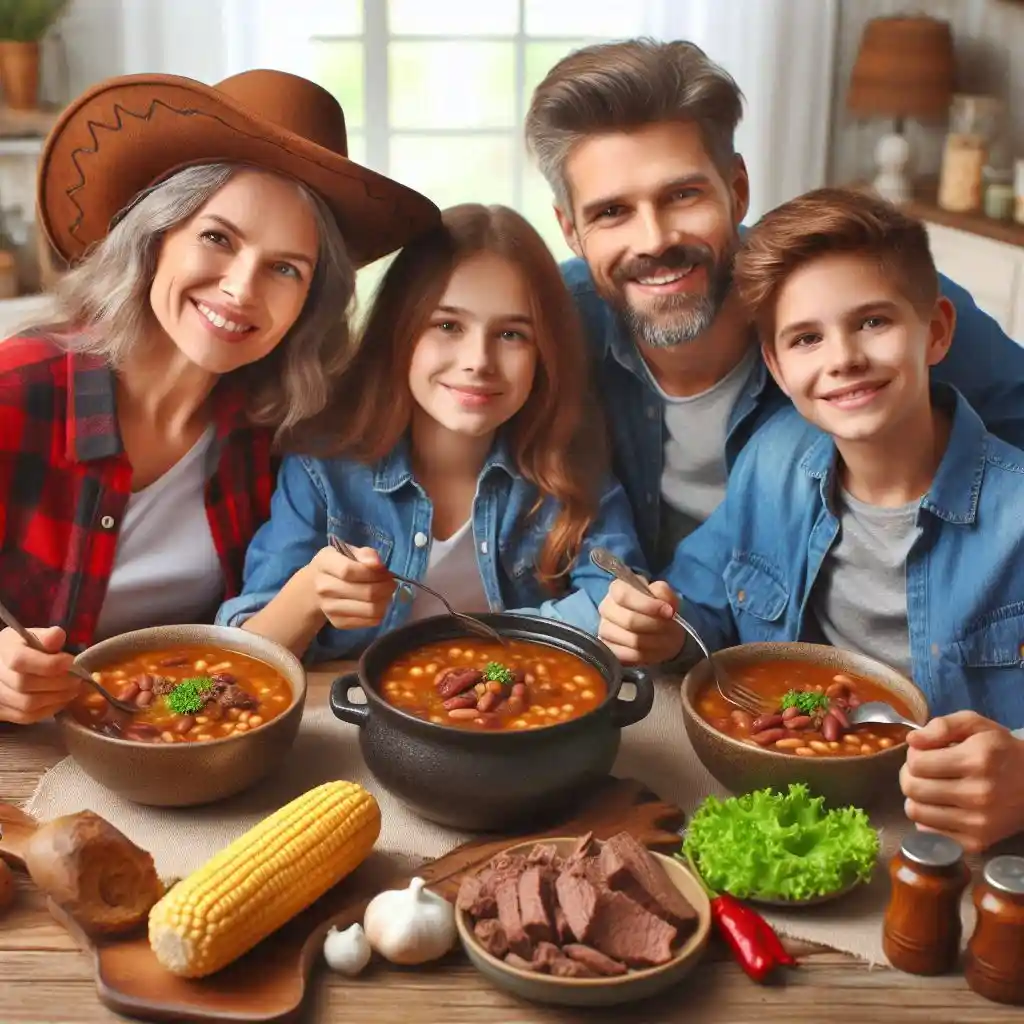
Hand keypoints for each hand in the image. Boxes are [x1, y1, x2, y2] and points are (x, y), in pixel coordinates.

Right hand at [0, 626, 80, 724]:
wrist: (3, 665)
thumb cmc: (22, 648)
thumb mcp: (31, 636)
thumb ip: (46, 637)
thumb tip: (57, 635)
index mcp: (4, 652)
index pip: (21, 661)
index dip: (50, 663)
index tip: (71, 661)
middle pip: (25, 684)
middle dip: (58, 682)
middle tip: (78, 678)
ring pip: (27, 704)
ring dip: (57, 698)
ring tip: (74, 689)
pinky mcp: (3, 712)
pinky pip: (27, 717)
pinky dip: (49, 709)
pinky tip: (62, 699)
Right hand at [310, 545, 396, 629]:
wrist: (315, 587)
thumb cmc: (338, 564)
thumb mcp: (349, 551)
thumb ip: (365, 554)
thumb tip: (377, 564)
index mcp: (324, 563)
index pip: (351, 571)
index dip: (374, 572)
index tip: (384, 571)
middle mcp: (323, 588)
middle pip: (366, 592)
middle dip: (386, 587)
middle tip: (391, 582)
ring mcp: (329, 608)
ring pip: (370, 609)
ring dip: (386, 601)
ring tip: (386, 593)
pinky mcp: (338, 622)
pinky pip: (368, 622)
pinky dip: (380, 613)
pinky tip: (378, 603)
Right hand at [597, 579, 685, 664]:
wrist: (655, 628)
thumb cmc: (657, 608)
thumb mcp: (664, 595)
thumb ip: (664, 593)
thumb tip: (666, 607)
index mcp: (617, 589)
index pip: (625, 596)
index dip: (648, 605)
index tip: (669, 612)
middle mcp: (606, 608)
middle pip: (629, 620)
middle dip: (655, 626)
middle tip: (670, 627)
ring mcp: (604, 629)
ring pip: (631, 640)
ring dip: (654, 641)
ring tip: (666, 640)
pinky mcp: (608, 649)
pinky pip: (628, 656)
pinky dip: (646, 654)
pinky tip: (654, 649)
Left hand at [900, 710, 1023, 852]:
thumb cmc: (1002, 751)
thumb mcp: (977, 725)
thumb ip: (942, 726)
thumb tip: (912, 740)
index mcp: (976, 760)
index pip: (917, 763)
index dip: (913, 755)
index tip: (922, 753)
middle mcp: (977, 794)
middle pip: (913, 788)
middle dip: (909, 775)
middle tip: (921, 771)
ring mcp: (978, 823)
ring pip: (916, 812)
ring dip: (915, 798)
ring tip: (929, 788)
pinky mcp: (977, 843)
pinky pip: (930, 834)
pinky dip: (927, 821)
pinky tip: (939, 808)